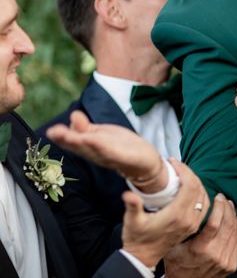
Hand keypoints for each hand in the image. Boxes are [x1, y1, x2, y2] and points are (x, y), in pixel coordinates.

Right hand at [46, 110, 167, 192]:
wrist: (145, 162)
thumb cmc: (120, 146)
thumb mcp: (101, 134)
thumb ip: (86, 128)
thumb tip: (73, 114)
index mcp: (90, 148)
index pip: (73, 143)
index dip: (62, 138)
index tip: (50, 131)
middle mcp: (97, 154)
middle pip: (81, 147)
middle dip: (68, 140)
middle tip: (54, 132)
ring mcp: (111, 157)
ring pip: (95, 150)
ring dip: (83, 143)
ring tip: (71, 135)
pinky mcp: (126, 158)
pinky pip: (113, 153)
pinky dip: (104, 148)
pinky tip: (95, 140)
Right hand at [121, 159, 209, 268]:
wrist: (143, 258)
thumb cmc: (137, 239)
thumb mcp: (132, 221)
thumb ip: (133, 206)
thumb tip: (128, 194)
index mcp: (176, 215)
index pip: (189, 185)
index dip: (183, 170)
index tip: (173, 162)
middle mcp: (188, 219)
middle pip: (198, 187)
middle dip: (189, 172)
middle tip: (177, 165)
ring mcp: (193, 224)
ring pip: (204, 196)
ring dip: (196, 182)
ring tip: (183, 173)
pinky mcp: (193, 226)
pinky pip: (204, 205)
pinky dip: (200, 193)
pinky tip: (191, 187)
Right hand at [164, 193, 236, 277]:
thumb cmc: (177, 265)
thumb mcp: (173, 247)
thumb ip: (180, 230)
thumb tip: (185, 207)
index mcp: (199, 249)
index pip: (214, 223)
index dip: (219, 207)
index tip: (218, 197)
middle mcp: (215, 255)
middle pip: (227, 224)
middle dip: (227, 207)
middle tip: (224, 198)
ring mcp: (225, 261)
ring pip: (234, 231)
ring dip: (233, 215)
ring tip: (229, 205)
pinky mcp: (231, 265)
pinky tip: (236, 219)